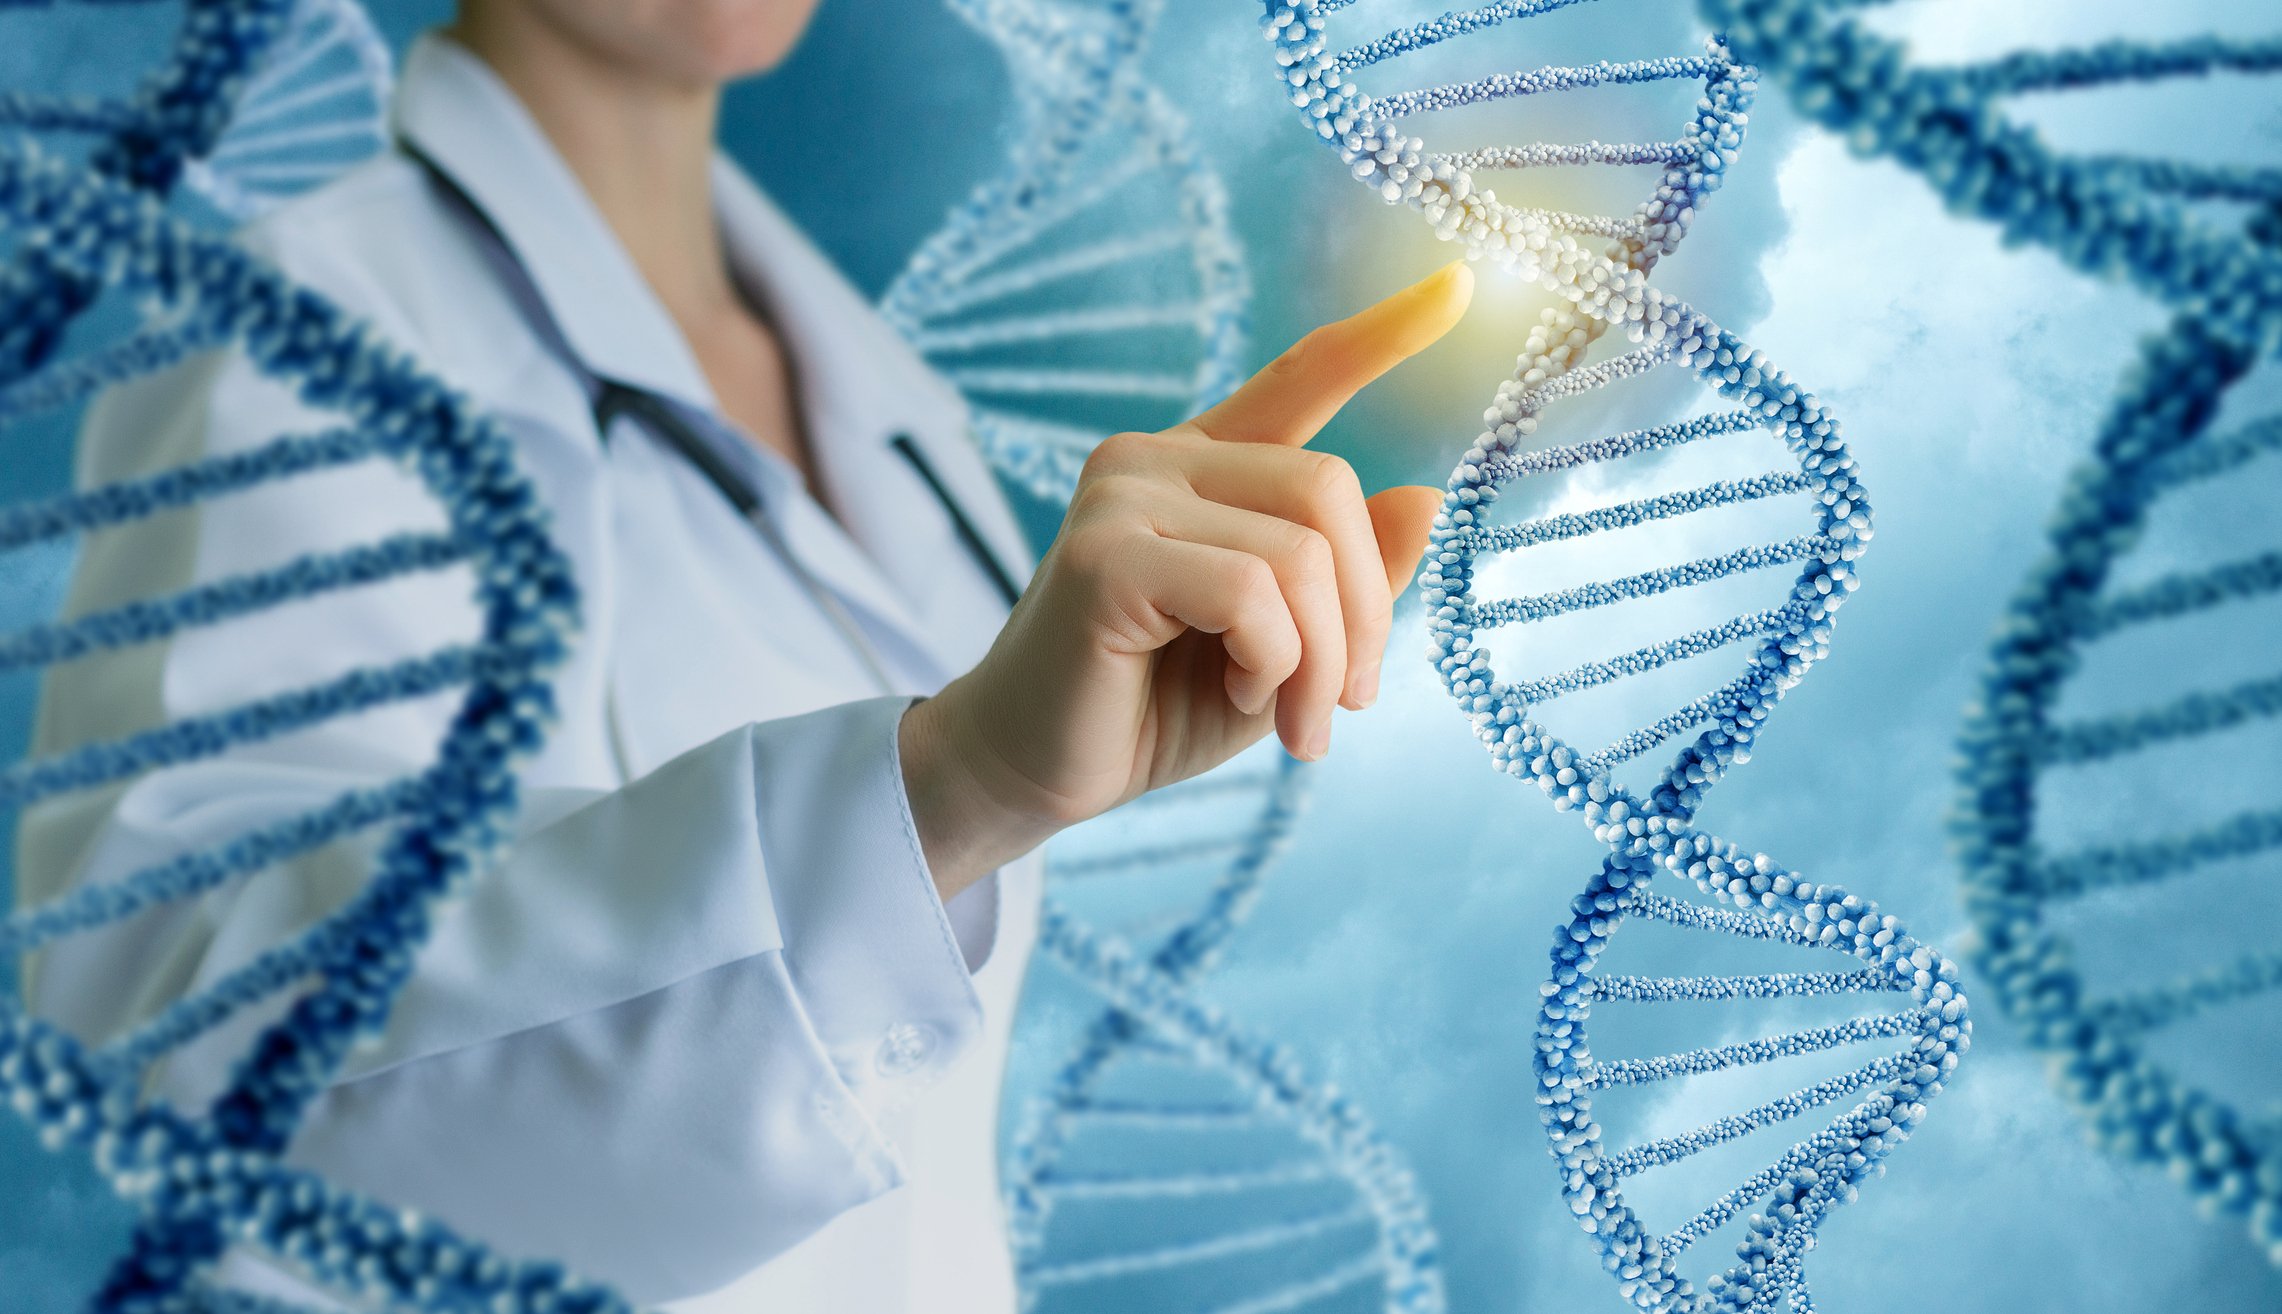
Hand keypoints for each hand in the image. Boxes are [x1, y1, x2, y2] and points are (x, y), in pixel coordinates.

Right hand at [901, 263, 1473, 896]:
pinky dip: (1271, 662)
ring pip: (1298, 553)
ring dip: (1321, 661)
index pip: (1299, 376)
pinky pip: (1249, 592)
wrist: (1034, 776)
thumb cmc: (1154, 711)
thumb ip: (1346, 576)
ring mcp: (1122, 498)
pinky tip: (1240, 693)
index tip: (1460, 284)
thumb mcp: (1285, 647)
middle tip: (1346, 705)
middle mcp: (1157, 459)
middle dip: (1364, 613)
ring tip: (1295, 725)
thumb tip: (1425, 498)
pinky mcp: (1101, 556)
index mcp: (1203, 466)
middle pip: (1328, 488)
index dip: (1380, 335)